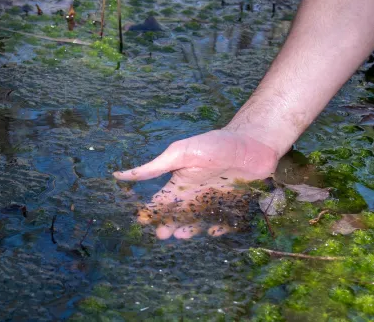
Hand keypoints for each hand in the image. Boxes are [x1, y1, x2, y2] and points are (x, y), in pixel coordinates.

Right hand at [113, 129, 277, 238]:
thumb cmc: (215, 144)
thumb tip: (120, 175)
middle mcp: (195, 195)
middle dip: (168, 225)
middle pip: (178, 216)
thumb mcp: (180, 153)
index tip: (142, 220)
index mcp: (180, 183)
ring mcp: (214, 202)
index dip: (150, 212)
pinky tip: (213, 230)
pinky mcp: (233, 206)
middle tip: (163, 233)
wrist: (253, 141)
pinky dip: (218, 227)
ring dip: (189, 230)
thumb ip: (154, 167)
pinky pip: (224, 222)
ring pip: (198, 222)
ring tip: (182, 233)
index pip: (161, 201)